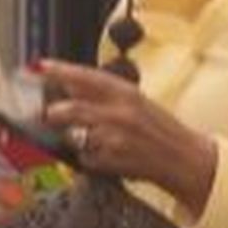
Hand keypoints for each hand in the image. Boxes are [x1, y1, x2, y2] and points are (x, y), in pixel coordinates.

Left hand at [40, 59, 218, 216]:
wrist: (186, 159)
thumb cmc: (160, 129)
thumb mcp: (137, 102)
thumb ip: (103, 94)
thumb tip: (69, 85)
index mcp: (127, 93)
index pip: (87, 77)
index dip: (61, 70)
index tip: (41, 66)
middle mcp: (120, 114)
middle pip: (73, 109)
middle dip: (54, 112)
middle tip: (48, 113)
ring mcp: (116, 139)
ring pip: (75, 136)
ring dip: (73, 138)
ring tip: (87, 138)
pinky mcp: (113, 161)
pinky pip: (86, 158)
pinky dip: (88, 157)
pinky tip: (104, 155)